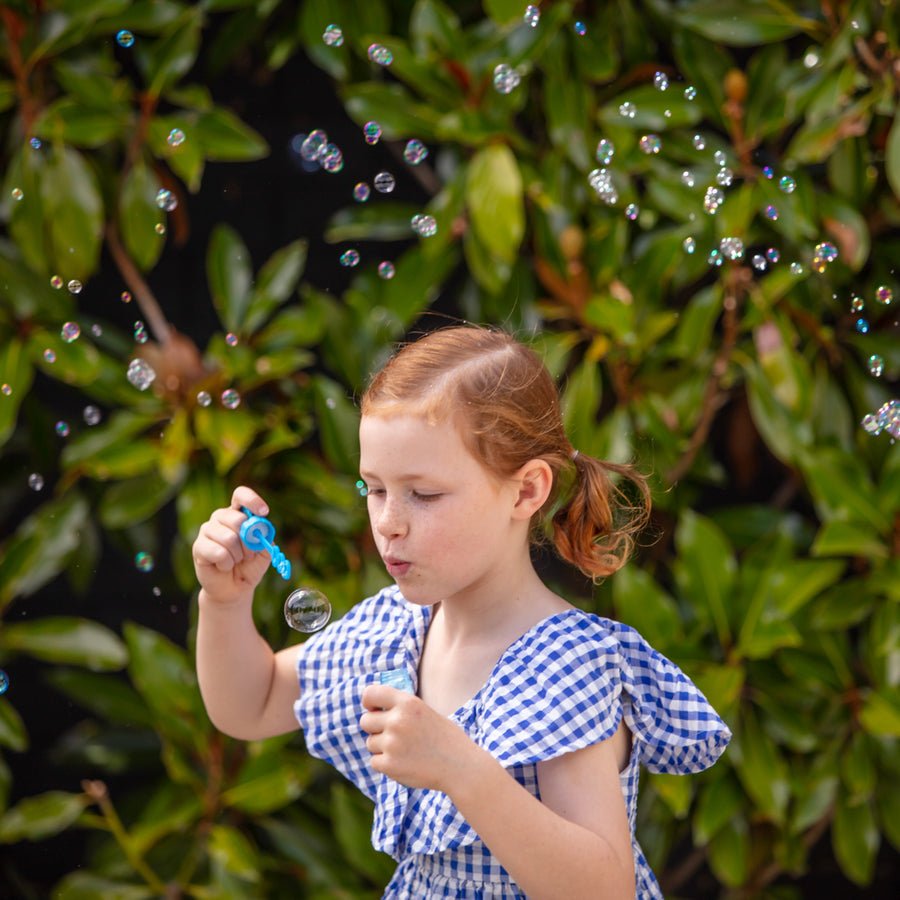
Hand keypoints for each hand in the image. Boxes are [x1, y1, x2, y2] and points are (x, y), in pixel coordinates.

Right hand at [192, 486, 272, 605]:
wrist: (234, 588)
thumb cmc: (249, 566)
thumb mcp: (264, 551)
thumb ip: (265, 537)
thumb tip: (260, 527)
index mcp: (237, 514)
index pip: (240, 495)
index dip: (252, 500)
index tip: (263, 512)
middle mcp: (220, 518)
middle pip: (237, 519)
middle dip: (249, 542)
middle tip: (249, 555)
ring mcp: (207, 531)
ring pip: (229, 538)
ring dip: (238, 555)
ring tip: (235, 561)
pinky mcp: (198, 547)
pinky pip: (218, 552)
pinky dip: (227, 564)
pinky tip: (223, 566)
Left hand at [360, 684, 478, 791]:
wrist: (460, 766)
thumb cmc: (444, 737)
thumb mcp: (423, 711)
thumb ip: (400, 708)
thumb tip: (372, 709)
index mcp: (407, 703)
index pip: (370, 693)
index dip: (369, 702)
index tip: (375, 710)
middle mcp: (397, 720)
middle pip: (365, 721)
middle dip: (375, 728)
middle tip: (393, 735)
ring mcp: (392, 743)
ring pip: (371, 743)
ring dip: (382, 748)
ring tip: (406, 751)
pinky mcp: (389, 764)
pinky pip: (374, 761)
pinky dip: (385, 764)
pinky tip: (404, 763)